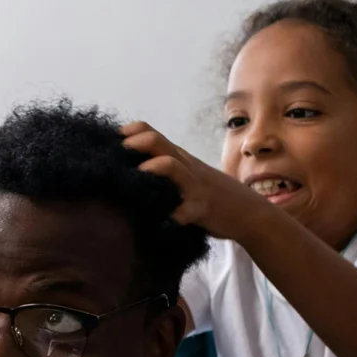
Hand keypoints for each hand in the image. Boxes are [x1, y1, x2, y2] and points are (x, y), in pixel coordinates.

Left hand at [121, 121, 279, 244]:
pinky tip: (158, 225)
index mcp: (178, 157)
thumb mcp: (187, 175)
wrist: (248, 212)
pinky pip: (183, 212)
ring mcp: (193, 186)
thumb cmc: (211, 194)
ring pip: (171, 166)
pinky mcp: (200, 209)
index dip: (128, 133)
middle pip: (156, 141)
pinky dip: (169, 218)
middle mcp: (184, 165)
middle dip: (133, 144)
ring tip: (134, 179)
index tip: (107, 144)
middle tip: (113, 157)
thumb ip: (165, 170)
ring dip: (149, 169)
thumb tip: (128, 172)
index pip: (150, 132)